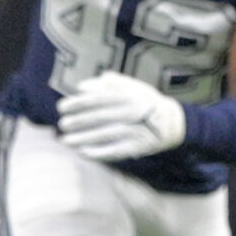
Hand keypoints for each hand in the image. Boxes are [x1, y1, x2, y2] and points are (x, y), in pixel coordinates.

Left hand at [57, 71, 185, 160]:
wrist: (173, 123)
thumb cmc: (147, 102)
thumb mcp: (133, 87)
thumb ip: (109, 83)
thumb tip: (82, 85)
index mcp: (130, 95)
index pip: (99, 98)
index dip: (79, 103)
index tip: (62, 106)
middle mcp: (133, 112)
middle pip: (100, 117)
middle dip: (78, 121)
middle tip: (62, 124)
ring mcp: (136, 130)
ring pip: (106, 134)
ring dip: (84, 138)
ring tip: (66, 140)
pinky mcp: (138, 147)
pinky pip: (116, 151)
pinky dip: (100, 152)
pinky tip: (84, 152)